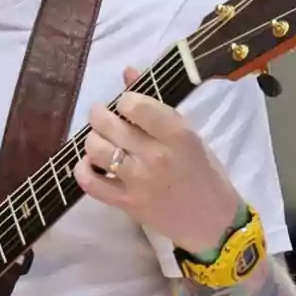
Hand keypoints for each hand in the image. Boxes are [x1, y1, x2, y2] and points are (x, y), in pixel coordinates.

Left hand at [73, 67, 242, 253]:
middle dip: (100, 115)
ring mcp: (139, 181)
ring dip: (92, 140)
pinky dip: (83, 169)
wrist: (212, 222)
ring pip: (95, 148)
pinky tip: (91, 163)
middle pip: (107, 123)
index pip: (133, 104)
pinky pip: (90, 182)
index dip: (124, 101)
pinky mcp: (126, 203)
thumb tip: (127, 72)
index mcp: (176, 134)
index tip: (127, 106)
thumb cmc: (203, 173)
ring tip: (101, 140)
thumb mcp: (188, 134)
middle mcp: (155, 156)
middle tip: (103, 117)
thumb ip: (155, 105)